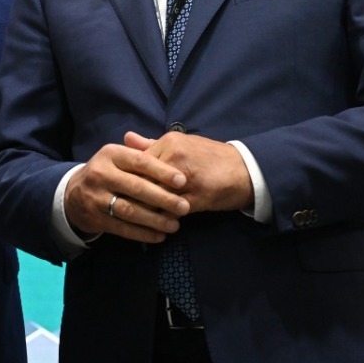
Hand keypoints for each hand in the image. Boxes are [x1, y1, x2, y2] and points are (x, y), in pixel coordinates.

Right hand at [64, 134, 190, 243]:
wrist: (72, 194)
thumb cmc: (106, 172)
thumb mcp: (118, 157)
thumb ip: (142, 152)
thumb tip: (171, 147)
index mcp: (110, 154)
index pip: (139, 161)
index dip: (162, 171)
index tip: (183, 180)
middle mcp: (101, 174)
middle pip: (136, 187)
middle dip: (163, 198)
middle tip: (184, 207)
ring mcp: (96, 197)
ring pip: (130, 210)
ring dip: (155, 219)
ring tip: (175, 225)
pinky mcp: (95, 218)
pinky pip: (122, 228)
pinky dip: (142, 233)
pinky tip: (159, 236)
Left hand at [133, 131, 253, 212]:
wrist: (244, 170)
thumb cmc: (210, 157)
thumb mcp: (181, 144)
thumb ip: (152, 143)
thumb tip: (126, 138)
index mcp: (169, 142)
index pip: (136, 163)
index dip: (126, 179)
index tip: (119, 189)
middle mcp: (175, 158)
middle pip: (141, 181)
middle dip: (131, 196)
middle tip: (122, 207)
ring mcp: (185, 179)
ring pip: (153, 198)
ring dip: (145, 210)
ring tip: (137, 218)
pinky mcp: (195, 198)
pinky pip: (170, 212)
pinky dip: (162, 219)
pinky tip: (157, 224)